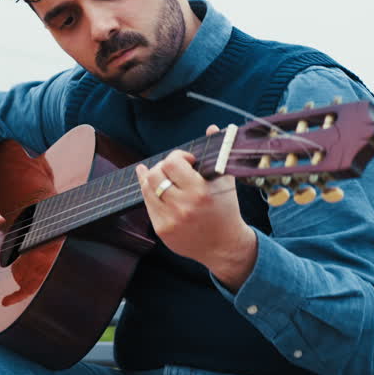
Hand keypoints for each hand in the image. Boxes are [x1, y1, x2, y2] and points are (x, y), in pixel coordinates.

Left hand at [134, 126, 257, 289]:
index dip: (179, 156)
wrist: (224, 246)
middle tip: (174, 169)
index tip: (188, 161)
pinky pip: (148, 204)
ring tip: (164, 177)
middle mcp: (183, 206)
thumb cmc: (226, 209)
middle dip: (164, 166)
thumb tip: (212, 128)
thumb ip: (218, 153)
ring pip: (147, 188)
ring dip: (154, 178)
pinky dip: (151, 193)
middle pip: (155, 174)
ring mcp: (170, 220)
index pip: (172, 162)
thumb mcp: (226, 181)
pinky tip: (154, 187)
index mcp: (200, 192)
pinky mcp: (162, 230)